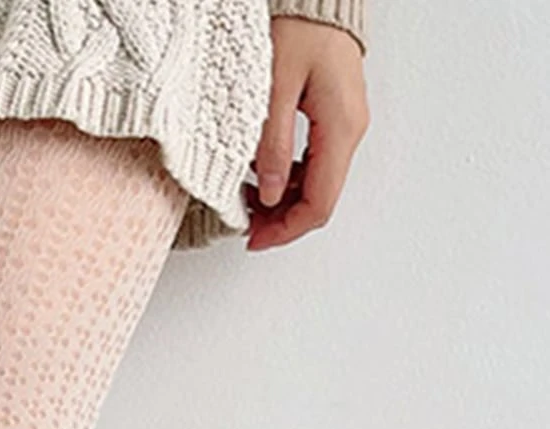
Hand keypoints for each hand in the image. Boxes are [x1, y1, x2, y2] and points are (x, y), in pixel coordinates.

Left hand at [247, 17, 369, 250]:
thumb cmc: (299, 24)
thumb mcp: (275, 86)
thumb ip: (271, 143)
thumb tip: (266, 194)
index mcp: (341, 127)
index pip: (319, 203)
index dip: (285, 230)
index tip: (253, 239)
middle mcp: (350, 130)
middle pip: (319, 199)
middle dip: (281, 219)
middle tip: (243, 225)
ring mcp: (345, 124)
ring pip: (315, 183)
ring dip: (281, 200)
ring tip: (244, 198)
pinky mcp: (334, 117)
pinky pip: (313, 162)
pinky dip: (286, 177)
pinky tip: (259, 173)